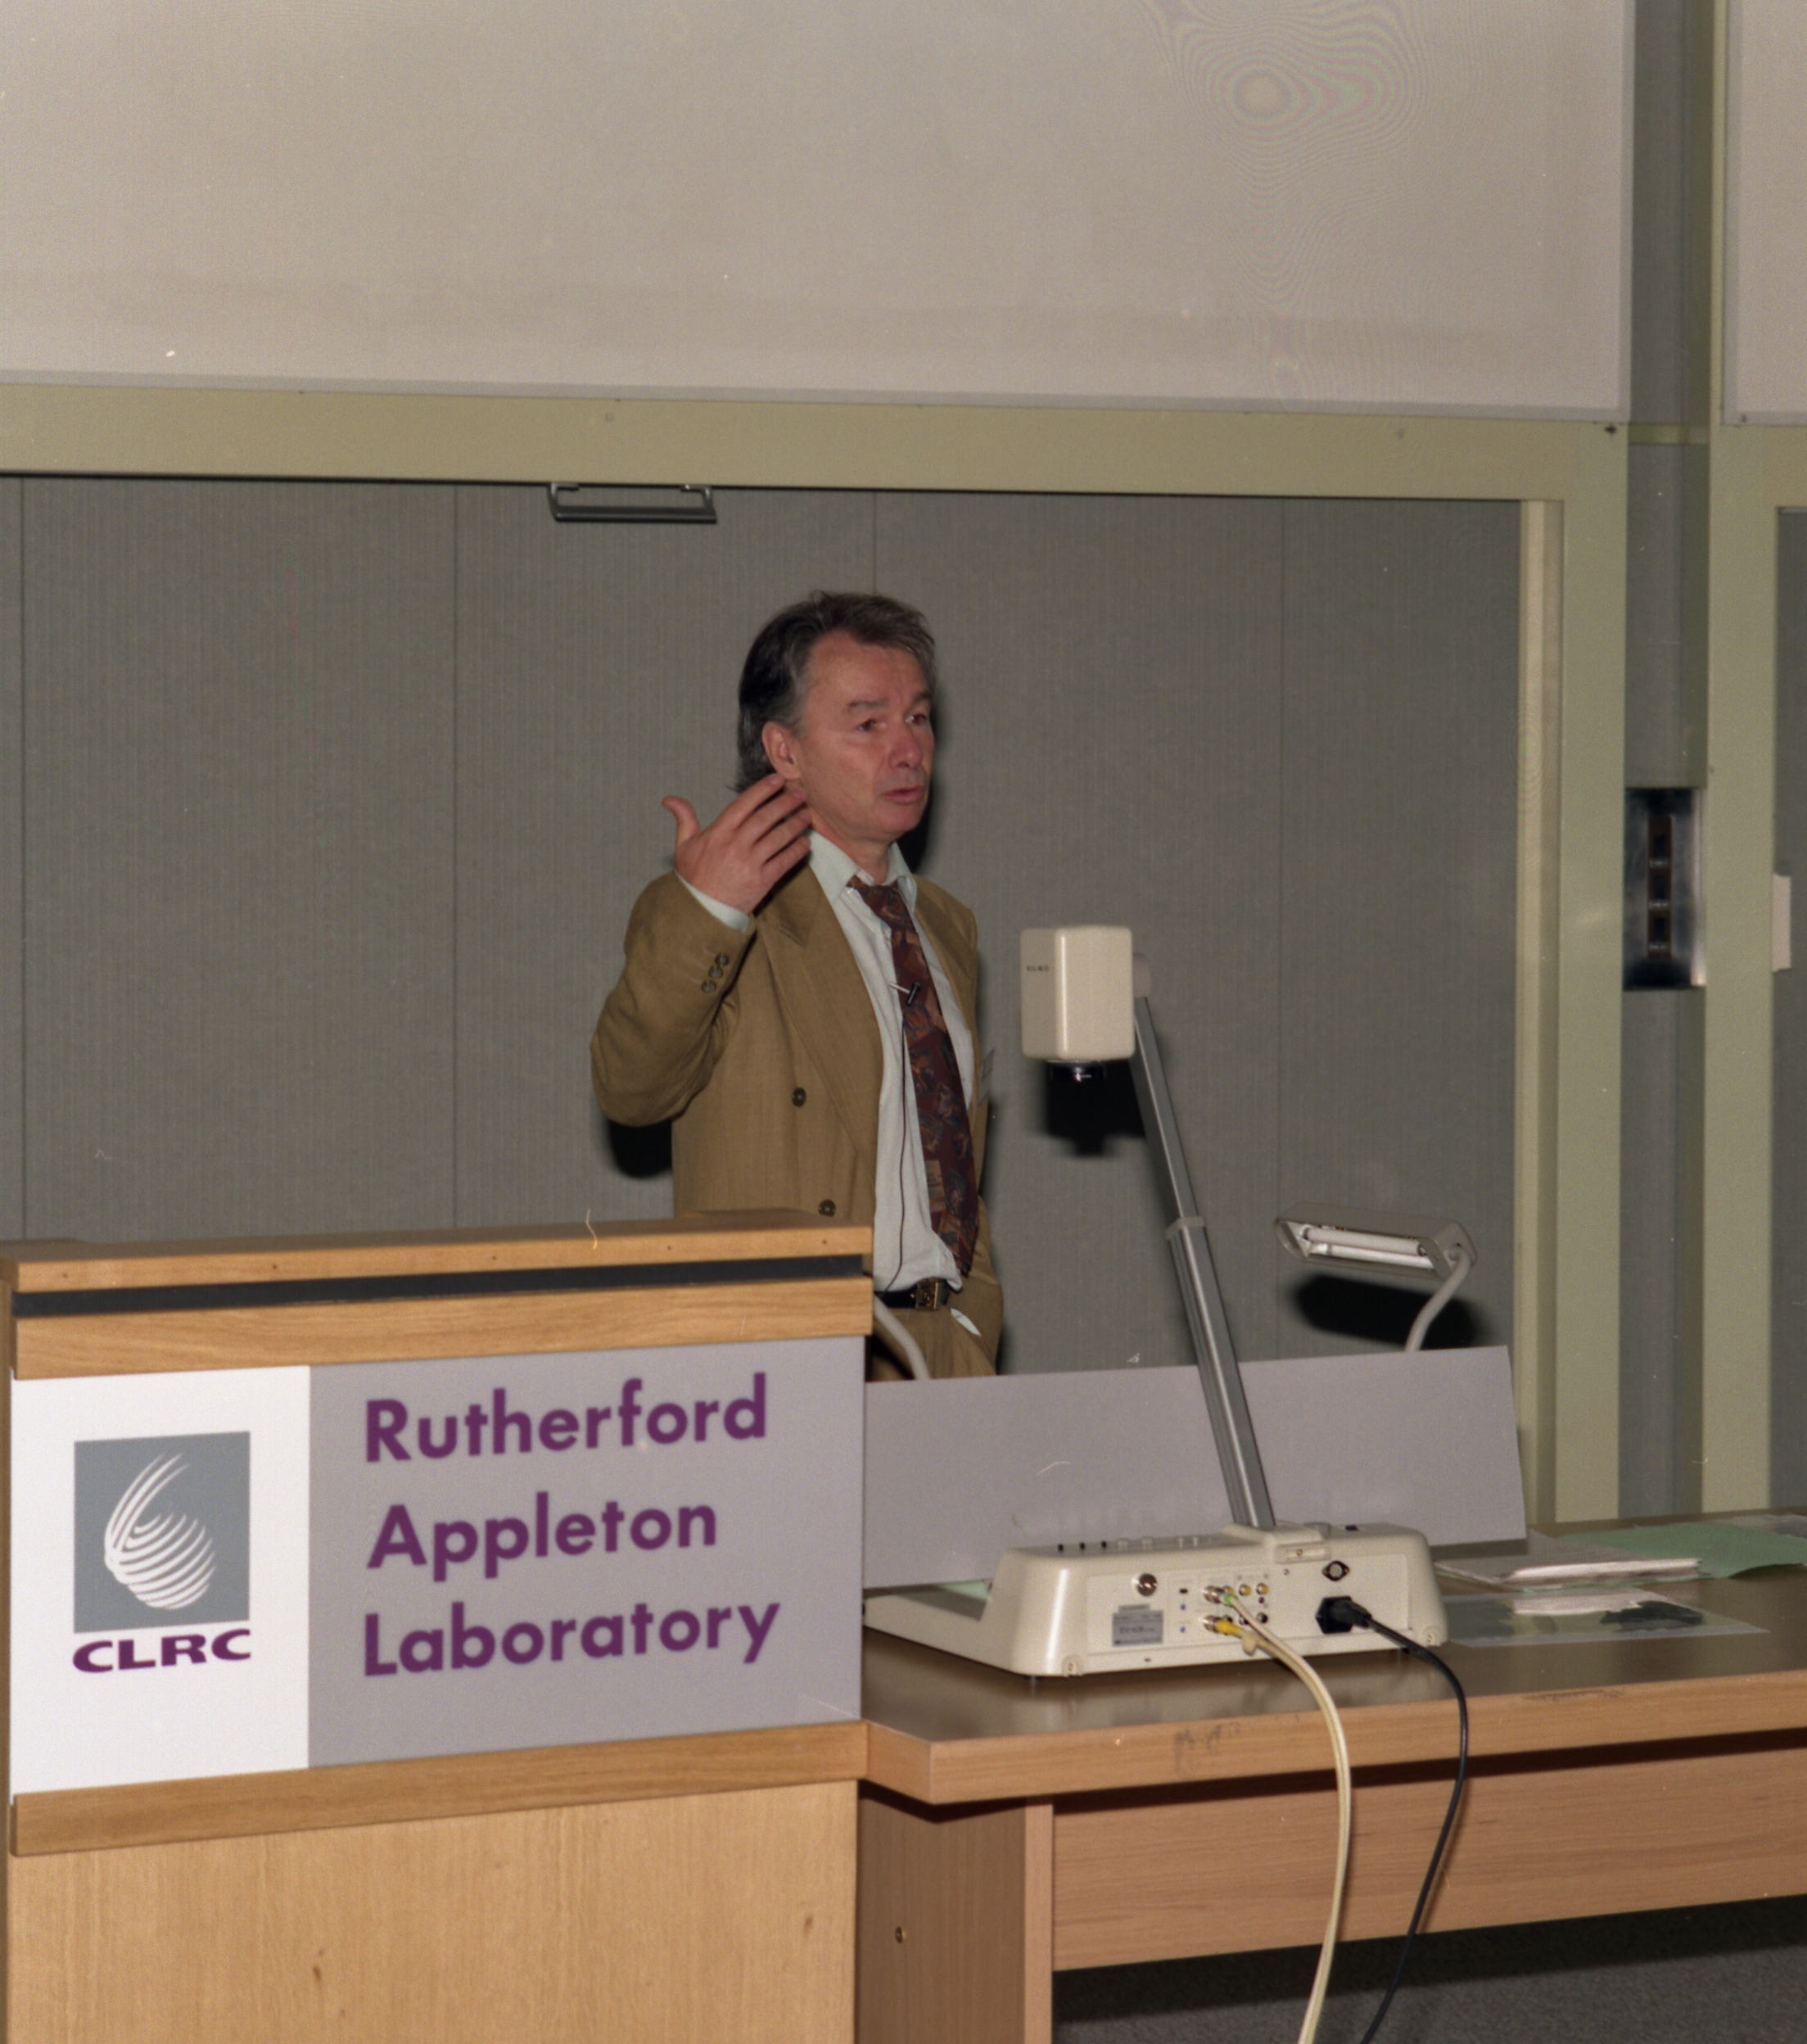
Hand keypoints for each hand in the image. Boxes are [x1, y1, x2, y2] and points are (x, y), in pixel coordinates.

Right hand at [663, 776, 811, 914]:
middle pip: (765, 818)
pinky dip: (796, 851)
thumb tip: (669, 799)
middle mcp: (735, 845)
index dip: (762, 790)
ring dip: (795, 824)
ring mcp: (750, 863)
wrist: (700, 910)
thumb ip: (684, 819)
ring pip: (778, 838)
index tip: (777, 780)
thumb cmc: (693, 877)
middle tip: (800, 794)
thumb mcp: (683, 846)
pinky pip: (783, 861)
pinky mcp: (762, 881)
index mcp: (718, 833)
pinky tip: (805, 842)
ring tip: (807, 814)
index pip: (744, 804)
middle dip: (785, 803)